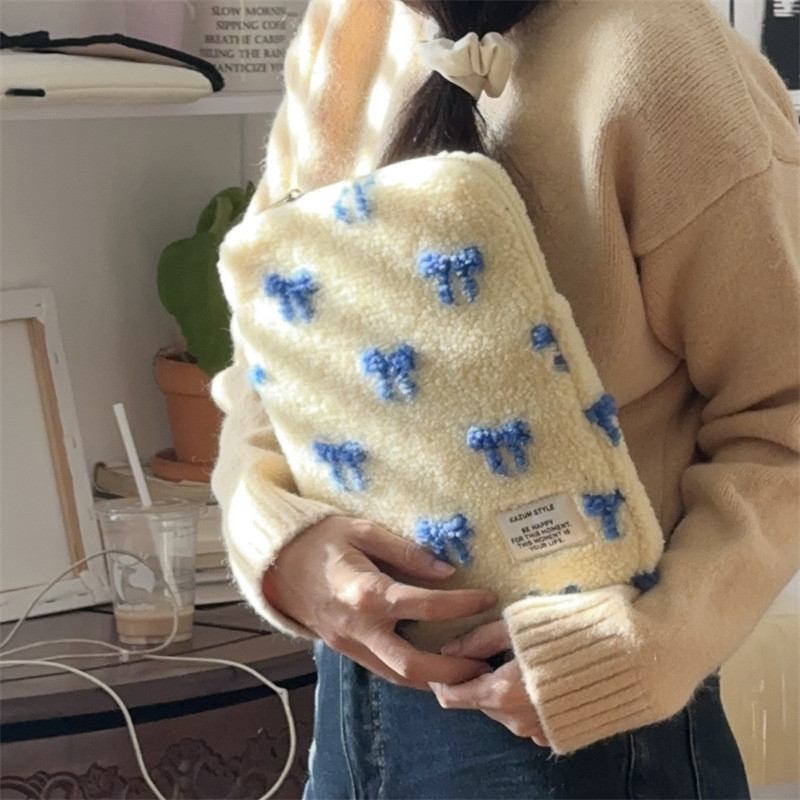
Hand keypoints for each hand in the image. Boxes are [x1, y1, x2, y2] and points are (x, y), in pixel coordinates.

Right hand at [261, 515, 497, 690]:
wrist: (276, 560)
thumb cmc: (321, 538)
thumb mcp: (363, 530)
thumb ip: (406, 551)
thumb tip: (445, 571)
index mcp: (366, 592)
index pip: (424, 606)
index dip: (461, 604)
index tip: (488, 598)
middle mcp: (359, 627)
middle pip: (411, 664)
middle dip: (452, 669)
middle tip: (484, 662)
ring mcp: (349, 644)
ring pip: (397, 677)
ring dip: (434, 681)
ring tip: (468, 674)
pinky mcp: (344, 649)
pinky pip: (383, 670)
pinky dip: (411, 674)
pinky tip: (434, 669)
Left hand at [430, 620, 548, 745]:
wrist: (615, 658)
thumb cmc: (560, 636)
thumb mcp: (513, 628)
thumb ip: (478, 640)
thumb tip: (448, 650)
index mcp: (500, 694)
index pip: (451, 696)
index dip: (439, 679)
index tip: (439, 660)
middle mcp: (515, 720)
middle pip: (477, 701)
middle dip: (473, 681)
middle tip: (484, 654)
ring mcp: (536, 731)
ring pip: (501, 711)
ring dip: (498, 691)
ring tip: (512, 663)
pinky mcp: (555, 733)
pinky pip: (526, 722)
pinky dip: (521, 705)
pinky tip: (532, 683)